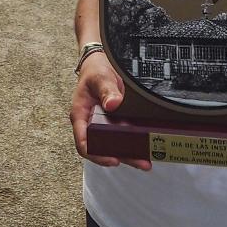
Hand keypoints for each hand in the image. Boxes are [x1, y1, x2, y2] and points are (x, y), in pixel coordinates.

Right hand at [70, 53, 150, 169]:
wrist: (102, 63)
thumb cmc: (95, 70)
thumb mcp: (99, 78)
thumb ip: (106, 90)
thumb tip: (113, 104)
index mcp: (81, 115)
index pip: (83, 142)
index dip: (96, 154)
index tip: (112, 159)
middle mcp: (91, 124)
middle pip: (102, 148)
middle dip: (121, 158)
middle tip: (139, 163)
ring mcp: (104, 124)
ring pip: (115, 145)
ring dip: (129, 155)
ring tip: (146, 162)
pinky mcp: (115, 122)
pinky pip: (123, 136)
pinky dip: (133, 144)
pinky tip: (146, 148)